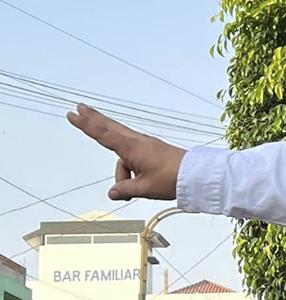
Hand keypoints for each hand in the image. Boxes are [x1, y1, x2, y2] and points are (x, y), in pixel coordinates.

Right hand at [66, 104, 187, 200]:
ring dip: (120, 170)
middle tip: (80, 107)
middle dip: (94, 119)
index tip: (73, 114)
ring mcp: (146, 146)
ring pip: (123, 152)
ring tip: (131, 191)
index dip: (86, 125)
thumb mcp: (144, 188)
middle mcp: (137, 142)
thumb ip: (125, 189)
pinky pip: (133, 158)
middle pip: (110, 128)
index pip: (103, 134)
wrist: (197, 175)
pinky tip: (133, 184)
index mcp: (132, 148)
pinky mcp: (153, 152)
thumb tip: (113, 193)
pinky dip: (129, 169)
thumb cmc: (172, 178)